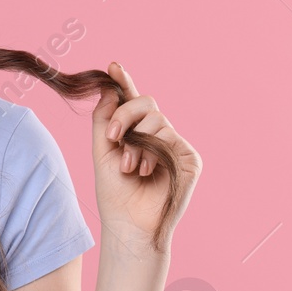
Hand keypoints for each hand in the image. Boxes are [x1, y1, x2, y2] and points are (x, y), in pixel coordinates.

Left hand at [91, 62, 200, 247]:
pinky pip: (169, 135)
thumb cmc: (115, 194)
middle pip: (145, 102)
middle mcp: (158, 136)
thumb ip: (104, 120)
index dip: (124, 82)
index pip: (131, 101)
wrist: (128, 225)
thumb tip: (108, 89)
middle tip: (113, 136)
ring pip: (156, 118)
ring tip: (129, 167)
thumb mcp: (102, 152)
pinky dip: (152, 150)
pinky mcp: (189, 157)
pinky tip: (146, 171)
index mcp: (137, 134)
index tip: (112, 66)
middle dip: (125, 114)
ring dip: (136, 140)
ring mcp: (175, 145)